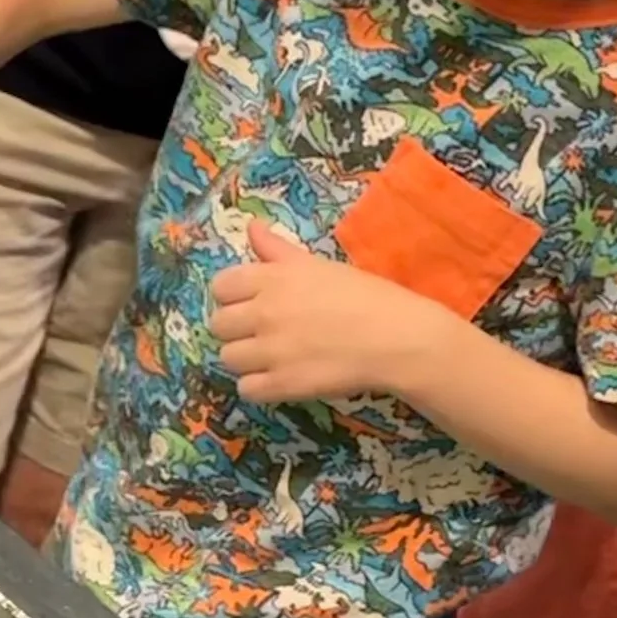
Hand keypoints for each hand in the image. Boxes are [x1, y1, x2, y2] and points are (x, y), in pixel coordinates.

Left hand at [210, 221, 451, 403]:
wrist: (398, 338)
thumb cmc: (364, 296)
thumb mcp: (318, 265)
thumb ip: (278, 249)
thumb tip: (250, 227)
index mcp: (272, 278)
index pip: (220, 286)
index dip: (232, 296)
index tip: (250, 303)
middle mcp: (265, 312)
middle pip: (218, 324)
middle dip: (236, 329)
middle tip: (261, 332)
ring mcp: (272, 351)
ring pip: (228, 358)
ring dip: (245, 359)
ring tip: (271, 357)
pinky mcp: (283, 385)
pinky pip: (245, 390)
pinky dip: (258, 387)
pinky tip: (278, 378)